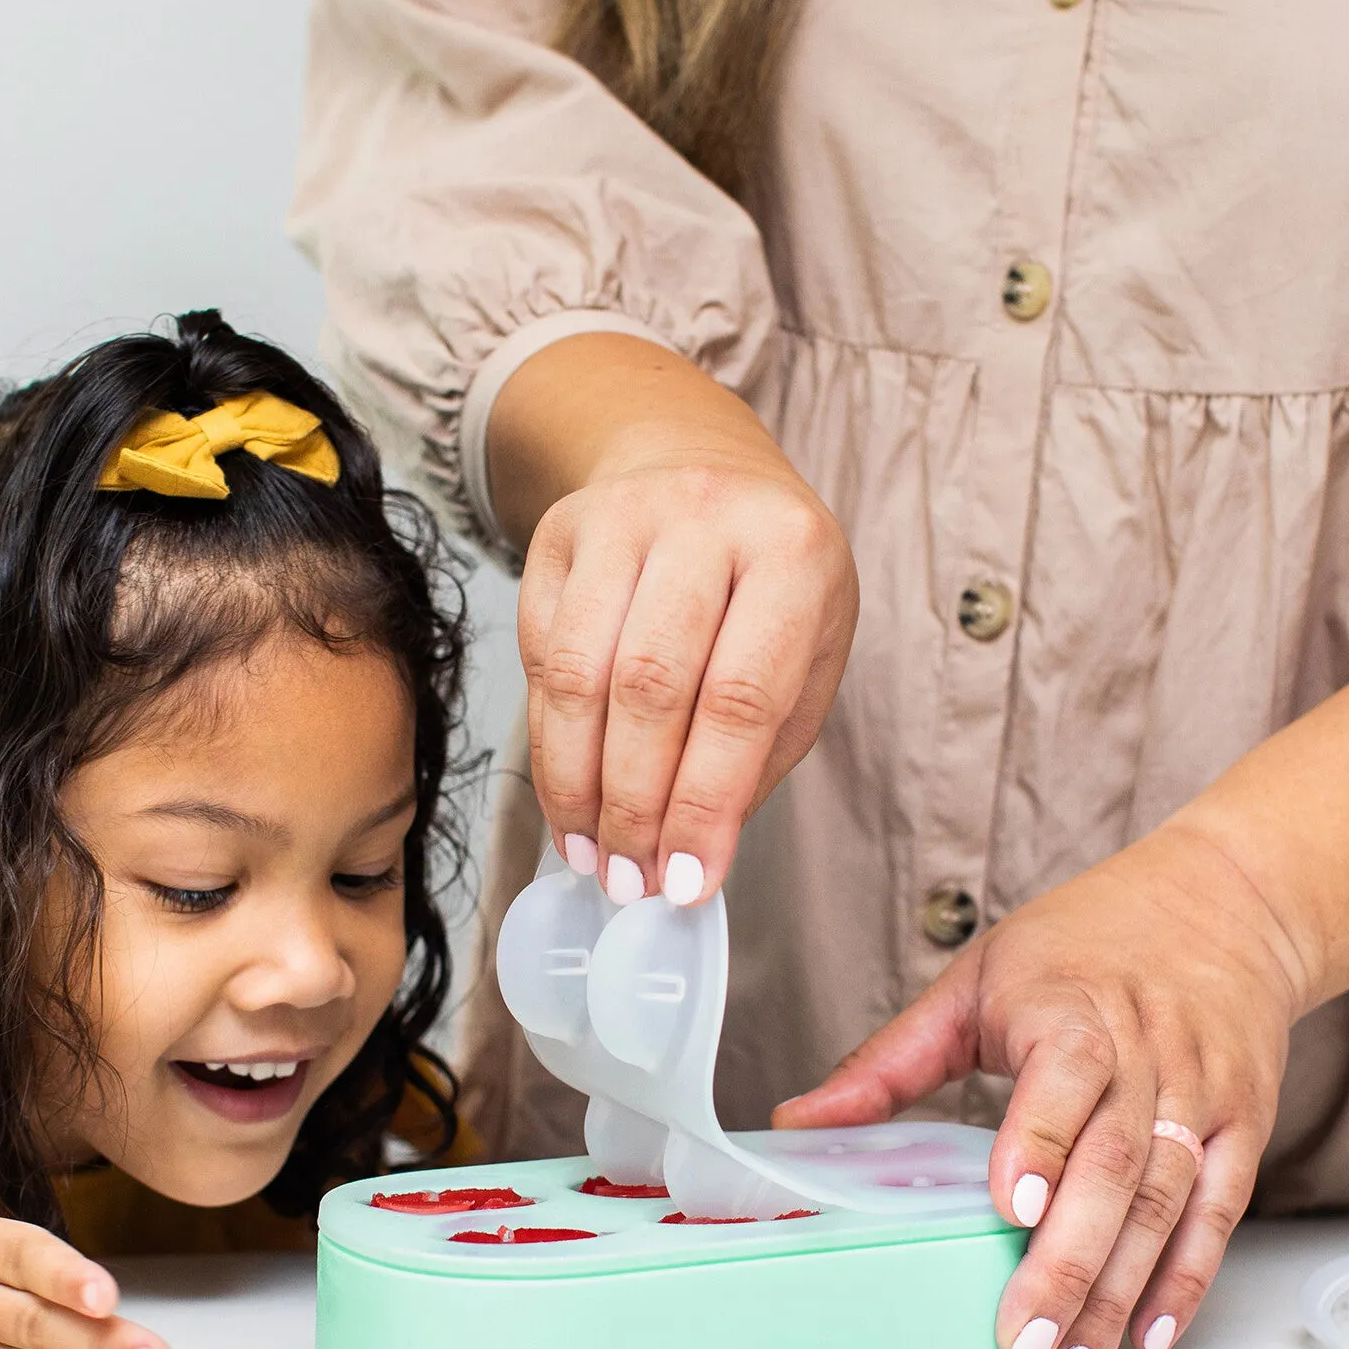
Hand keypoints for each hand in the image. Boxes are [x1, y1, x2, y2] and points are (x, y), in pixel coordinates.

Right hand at [494, 333, 857, 904]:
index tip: (686, 882)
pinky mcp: (558, 531)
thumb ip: (758, 755)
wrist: (699, 465)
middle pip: (650, 687)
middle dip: (635, 805)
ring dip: (578, 785)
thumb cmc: (770, 588)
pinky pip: (540, 655)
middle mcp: (705, 518)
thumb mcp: (807, 657)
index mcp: (793, 552)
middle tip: (630, 882)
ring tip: (592, 856)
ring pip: (579, 674)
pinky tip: (569, 799)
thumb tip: (690, 862)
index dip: (705, 802)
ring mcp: (623, 516)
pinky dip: (550, 743)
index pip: (740, 698)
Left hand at [775, 822, 1305, 1348]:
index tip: (1011, 1208)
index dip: (1041, 1142)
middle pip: (1114, 1165)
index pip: (1064, 1075)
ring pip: (1164, 1203)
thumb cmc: (1087, 943)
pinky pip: (1217, 1211)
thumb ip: (892, 1061)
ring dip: (1120, 1293)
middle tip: (1022, 1337)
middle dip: (1069, 1261)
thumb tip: (798, 1122)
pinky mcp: (1240, 1126)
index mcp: (1072, 1008)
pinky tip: (1150, 1333)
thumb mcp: (977, 980)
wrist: (1223, 904)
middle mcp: (1146, 1054)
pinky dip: (1187, 1276)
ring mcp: (1199, 1094)